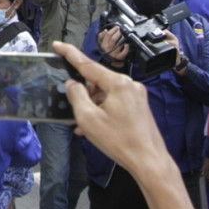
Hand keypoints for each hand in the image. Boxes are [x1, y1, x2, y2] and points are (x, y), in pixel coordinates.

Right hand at [54, 41, 171, 178]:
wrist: (149, 162)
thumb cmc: (122, 142)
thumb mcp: (88, 118)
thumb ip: (76, 96)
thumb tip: (72, 84)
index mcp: (118, 83)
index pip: (87, 64)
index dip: (69, 54)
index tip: (58, 46)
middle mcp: (129, 85)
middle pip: (96, 81)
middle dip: (82, 94)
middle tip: (74, 110)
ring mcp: (135, 95)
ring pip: (104, 93)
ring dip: (92, 106)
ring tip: (86, 126)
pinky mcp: (138, 106)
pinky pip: (114, 101)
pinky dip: (102, 110)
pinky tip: (96, 126)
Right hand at [97, 26, 129, 63]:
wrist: (110, 62)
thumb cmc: (106, 51)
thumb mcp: (101, 44)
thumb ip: (101, 36)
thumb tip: (105, 30)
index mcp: (103, 45)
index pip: (108, 35)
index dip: (113, 30)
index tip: (116, 27)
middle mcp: (108, 49)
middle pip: (113, 39)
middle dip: (118, 32)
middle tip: (121, 30)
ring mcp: (114, 53)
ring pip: (119, 43)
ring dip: (122, 38)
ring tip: (124, 35)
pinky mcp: (120, 57)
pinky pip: (124, 51)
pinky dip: (127, 47)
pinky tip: (127, 43)